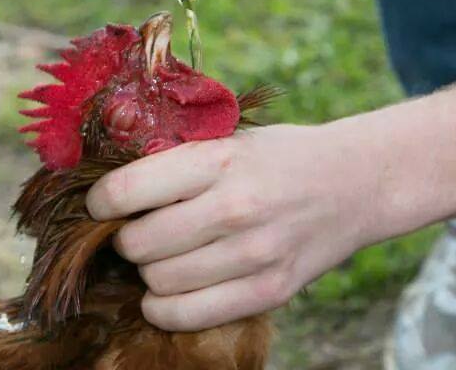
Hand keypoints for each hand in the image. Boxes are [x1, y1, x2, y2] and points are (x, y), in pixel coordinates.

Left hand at [87, 122, 369, 330]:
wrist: (356, 183)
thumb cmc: (281, 156)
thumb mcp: (230, 139)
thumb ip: (177, 159)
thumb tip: (107, 183)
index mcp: (220, 160)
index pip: (128, 190)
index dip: (99, 202)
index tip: (99, 204)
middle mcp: (236, 208)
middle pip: (138, 243)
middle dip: (123, 238)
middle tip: (134, 229)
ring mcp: (255, 255)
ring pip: (159, 282)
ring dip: (147, 271)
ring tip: (160, 254)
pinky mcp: (269, 291)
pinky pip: (189, 315)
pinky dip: (163, 308)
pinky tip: (167, 290)